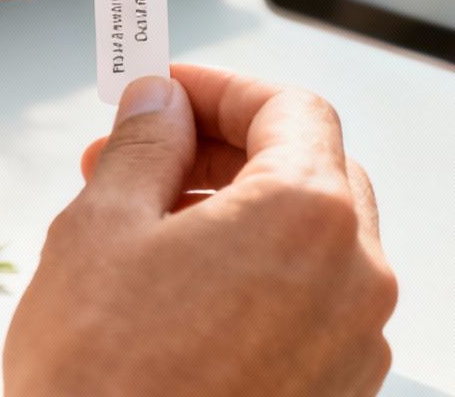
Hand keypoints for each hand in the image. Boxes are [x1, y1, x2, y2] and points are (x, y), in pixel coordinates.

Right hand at [5, 65, 397, 396]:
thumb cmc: (104, 386)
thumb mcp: (99, 227)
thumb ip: (142, 142)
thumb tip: (159, 104)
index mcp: (309, 216)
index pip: (291, 107)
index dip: (222, 88)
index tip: (170, 90)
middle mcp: (355, 279)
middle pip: (311, 169)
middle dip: (225, 151)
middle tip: (147, 152)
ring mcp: (354, 344)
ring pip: (312, 240)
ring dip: (239, 213)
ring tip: (148, 228)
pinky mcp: (337, 393)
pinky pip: (310, 305)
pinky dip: (257, 277)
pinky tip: (181, 292)